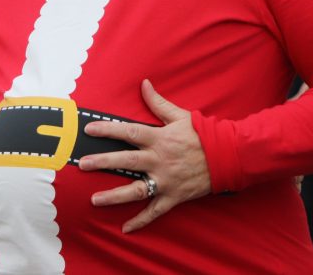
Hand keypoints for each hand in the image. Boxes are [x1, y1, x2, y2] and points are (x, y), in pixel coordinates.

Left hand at [77, 79, 210, 232]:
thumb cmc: (203, 133)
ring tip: (95, 200)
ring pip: (136, 190)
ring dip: (114, 196)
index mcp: (159, 138)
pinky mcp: (174, 196)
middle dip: (103, 162)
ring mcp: (166, 180)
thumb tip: (144, 84)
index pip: (128, 133)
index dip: (108, 130)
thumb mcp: (180, 115)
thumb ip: (158, 102)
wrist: (228, 155)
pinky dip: (141, 221)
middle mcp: (159, 160)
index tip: (90, 130)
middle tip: (83, 165)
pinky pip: (155, 211)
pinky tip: (126, 228)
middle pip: (126, 161)